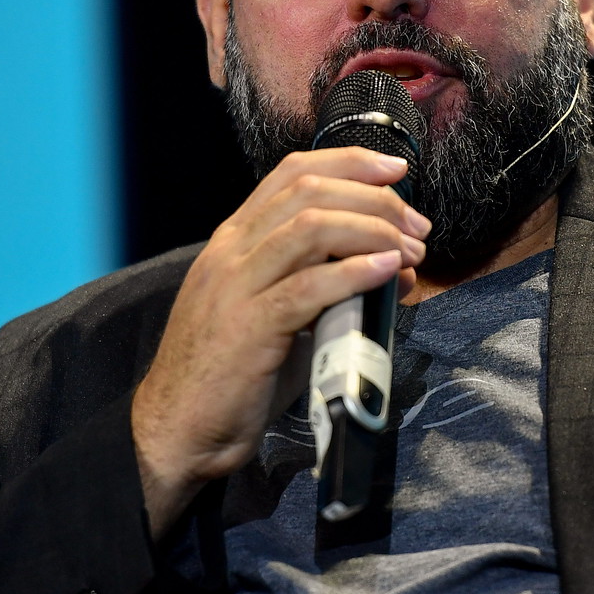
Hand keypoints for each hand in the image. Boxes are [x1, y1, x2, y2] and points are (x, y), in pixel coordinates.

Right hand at [132, 147, 430, 538]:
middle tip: (416, 226)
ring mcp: (235, 287)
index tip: (395, 172)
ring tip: (409, 250)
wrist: (176, 430)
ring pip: (310, 227)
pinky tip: (387, 271)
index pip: (291, 174)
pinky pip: (307, 286)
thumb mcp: (278, 316)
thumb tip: (392, 268)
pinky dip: (355, 272)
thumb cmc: (230, 377)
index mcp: (233, 241)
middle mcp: (230, 252)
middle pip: (308, 192)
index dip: (348, 163)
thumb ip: (328, 289)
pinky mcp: (247, 328)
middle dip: (374, 199)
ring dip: (372, 230)